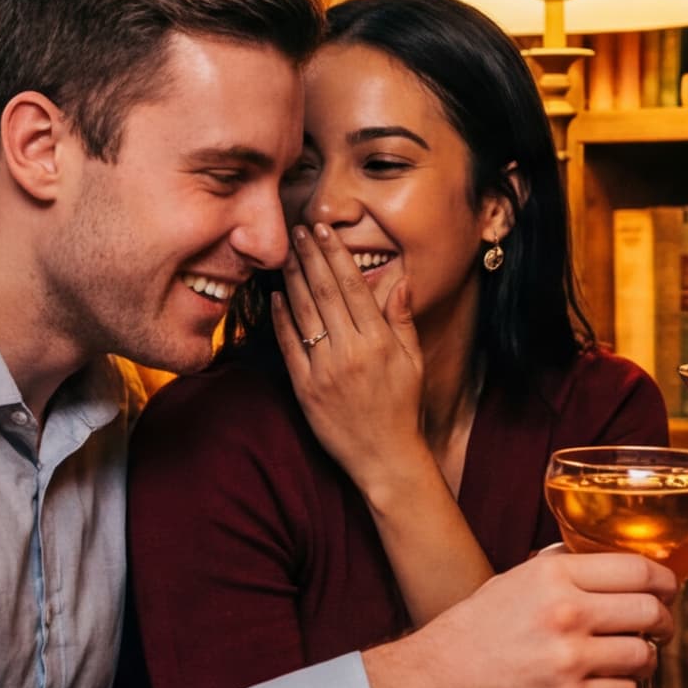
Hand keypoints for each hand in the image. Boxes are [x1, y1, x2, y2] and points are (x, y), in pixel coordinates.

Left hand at [276, 222, 429, 492]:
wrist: (384, 457)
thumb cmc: (402, 407)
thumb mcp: (412, 361)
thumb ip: (401, 319)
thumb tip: (399, 279)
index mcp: (379, 341)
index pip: (353, 286)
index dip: (336, 255)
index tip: (324, 231)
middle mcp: (350, 351)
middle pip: (325, 293)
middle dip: (310, 257)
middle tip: (297, 230)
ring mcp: (325, 370)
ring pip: (304, 314)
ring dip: (293, 279)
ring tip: (285, 253)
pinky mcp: (305, 389)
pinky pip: (289, 346)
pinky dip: (280, 319)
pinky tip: (275, 296)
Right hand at [365, 546, 668, 687]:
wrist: (430, 687)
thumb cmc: (470, 635)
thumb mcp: (513, 581)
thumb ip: (562, 568)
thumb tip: (609, 560)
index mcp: (554, 574)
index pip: (640, 569)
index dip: (666, 582)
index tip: (669, 592)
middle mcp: (566, 612)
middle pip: (651, 612)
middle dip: (664, 623)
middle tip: (659, 630)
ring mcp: (569, 661)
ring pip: (644, 657)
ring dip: (643, 661)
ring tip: (625, 663)